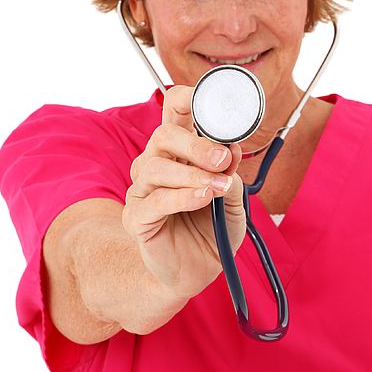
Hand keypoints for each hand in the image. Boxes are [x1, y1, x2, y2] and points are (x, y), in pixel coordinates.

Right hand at [121, 85, 245, 300]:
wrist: (197, 272)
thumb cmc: (212, 230)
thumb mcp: (234, 201)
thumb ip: (232, 176)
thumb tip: (232, 150)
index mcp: (180, 152)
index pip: (174, 111)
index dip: (188, 99)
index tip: (215, 106)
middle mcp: (157, 164)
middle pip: (163, 134)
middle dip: (195, 144)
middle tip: (221, 159)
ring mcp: (143, 190)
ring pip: (155, 167)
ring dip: (191, 174)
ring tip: (216, 187)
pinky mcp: (136, 217)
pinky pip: (155, 201)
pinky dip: (182, 197)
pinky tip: (203, 198)